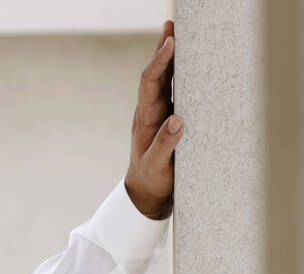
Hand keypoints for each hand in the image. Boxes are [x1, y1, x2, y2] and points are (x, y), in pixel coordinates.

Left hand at [124, 20, 183, 219]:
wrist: (145, 190)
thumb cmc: (152, 178)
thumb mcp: (157, 166)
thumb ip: (165, 145)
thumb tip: (177, 121)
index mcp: (145, 119)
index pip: (150, 84)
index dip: (159, 63)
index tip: (169, 44)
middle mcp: (150, 111)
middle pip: (155, 74)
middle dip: (163, 49)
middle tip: (171, 25)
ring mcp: (158, 112)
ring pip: (163, 79)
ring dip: (169, 56)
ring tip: (175, 31)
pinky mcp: (167, 117)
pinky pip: (172, 89)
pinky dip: (177, 71)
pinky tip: (185, 59)